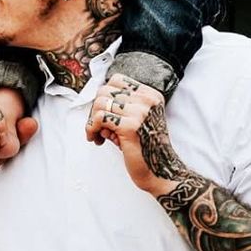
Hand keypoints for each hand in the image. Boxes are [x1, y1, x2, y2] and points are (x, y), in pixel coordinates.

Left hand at [88, 75, 183, 194]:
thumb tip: (95, 101)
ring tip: (99, 135)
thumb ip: (121, 106)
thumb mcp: (136, 119)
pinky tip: (97, 140)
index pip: (116, 80)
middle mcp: (147, 100)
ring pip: (99, 103)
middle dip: (95, 110)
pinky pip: (99, 118)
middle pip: (104, 91)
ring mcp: (139, 112)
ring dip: (92, 121)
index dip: (104, 96)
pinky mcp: (130, 127)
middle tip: (98, 128)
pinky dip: (92, 129)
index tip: (104, 114)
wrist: (159, 170)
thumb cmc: (144, 147)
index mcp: (150, 95)